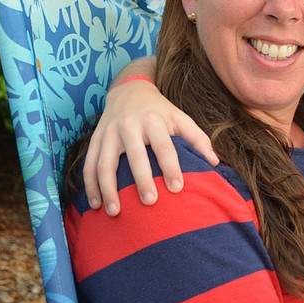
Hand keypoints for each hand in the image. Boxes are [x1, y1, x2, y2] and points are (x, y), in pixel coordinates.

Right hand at [82, 72, 215, 214]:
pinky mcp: (95, 139)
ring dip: (108, 189)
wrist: (129, 89)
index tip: (177, 189)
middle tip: (150, 202)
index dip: (171, 167)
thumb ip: (197, 138)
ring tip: (116, 212)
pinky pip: (89, 165)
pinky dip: (90, 186)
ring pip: (105, 163)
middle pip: (135, 156)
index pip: (164, 146)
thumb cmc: (160, 110)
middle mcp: (129, 126)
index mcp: (154, 120)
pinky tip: (95, 204)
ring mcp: (109, 133)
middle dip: (142, 180)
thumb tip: (214, 162)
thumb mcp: (180, 117)